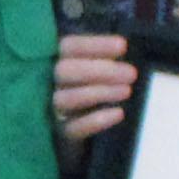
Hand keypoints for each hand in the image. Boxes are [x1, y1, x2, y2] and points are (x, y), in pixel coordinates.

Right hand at [50, 30, 137, 145]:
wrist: (77, 121)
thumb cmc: (87, 84)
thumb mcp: (92, 64)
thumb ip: (101, 57)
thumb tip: (120, 48)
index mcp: (54, 58)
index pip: (69, 47)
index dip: (95, 46)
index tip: (122, 46)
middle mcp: (47, 81)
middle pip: (64, 71)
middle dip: (99, 71)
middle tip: (132, 73)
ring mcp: (51, 108)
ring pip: (66, 99)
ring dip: (99, 93)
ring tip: (127, 91)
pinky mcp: (59, 132)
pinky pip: (73, 128)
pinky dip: (96, 121)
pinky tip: (118, 113)